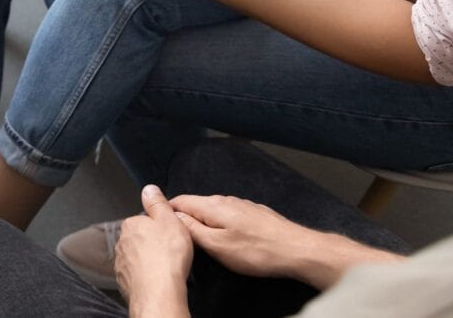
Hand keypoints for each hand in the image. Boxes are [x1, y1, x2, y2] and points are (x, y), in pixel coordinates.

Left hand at [116, 185, 192, 316]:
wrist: (158, 291)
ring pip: (136, 257)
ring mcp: (121, 263)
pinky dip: (145, 275)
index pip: (144, 220)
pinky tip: (156, 278)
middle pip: (140, 238)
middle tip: (170, 251)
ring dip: (148, 260)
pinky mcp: (124, 281)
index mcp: (131, 225)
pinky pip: (135, 274)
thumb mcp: (169, 220)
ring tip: (165, 267)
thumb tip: (149, 189)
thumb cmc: (167, 257)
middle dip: (152, 243)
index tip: (170, 235)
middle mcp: (121, 242)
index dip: (160, 227)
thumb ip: (158, 203)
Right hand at [171, 194, 402, 289]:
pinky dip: (218, 223)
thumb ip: (192, 229)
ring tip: (195, 236)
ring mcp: (242, 205)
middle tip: (173, 233)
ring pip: (212, 210)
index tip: (154, 221)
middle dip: (183, 216)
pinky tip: (222, 236)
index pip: (179, 200)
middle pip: (195, 204)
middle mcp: (226, 200)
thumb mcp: (216, 246)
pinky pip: (228, 215)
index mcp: (212, 206)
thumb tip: (173, 216)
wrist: (297, 250)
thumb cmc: (257, 251)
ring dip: (201, 220)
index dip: (164, 210)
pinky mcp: (254, 214)